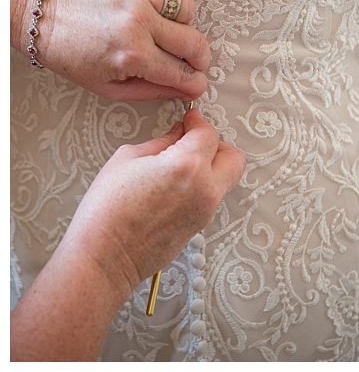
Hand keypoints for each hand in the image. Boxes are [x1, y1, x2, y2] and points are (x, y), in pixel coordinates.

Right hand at [9, 107, 243, 360]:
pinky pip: (211, 198)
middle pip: (233, 157)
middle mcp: (207, 188)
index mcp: (188, 165)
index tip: (188, 119)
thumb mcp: (127, 159)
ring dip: (209, 168)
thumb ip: (161, 143)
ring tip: (178, 168)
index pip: (208, 133)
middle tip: (191, 144)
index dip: (197, 122)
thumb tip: (179, 135)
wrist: (105, 258)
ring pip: (225, 179)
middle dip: (215, 145)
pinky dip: (201, 187)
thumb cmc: (106, 209)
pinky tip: (173, 190)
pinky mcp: (202, 226)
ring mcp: (208, 210)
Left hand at [12, 0, 210, 100]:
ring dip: (184, 22)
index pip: (182, 73)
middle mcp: (138, 21)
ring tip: (169, 27)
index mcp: (131, 55)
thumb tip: (183, 91)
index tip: (197, 83)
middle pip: (194, 42)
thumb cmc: (65, 49)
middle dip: (199, 57)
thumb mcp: (103, 85)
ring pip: (188, 9)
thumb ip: (149, 91)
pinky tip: (154, 3)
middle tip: (194, 60)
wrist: (34, 7)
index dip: (194, 82)